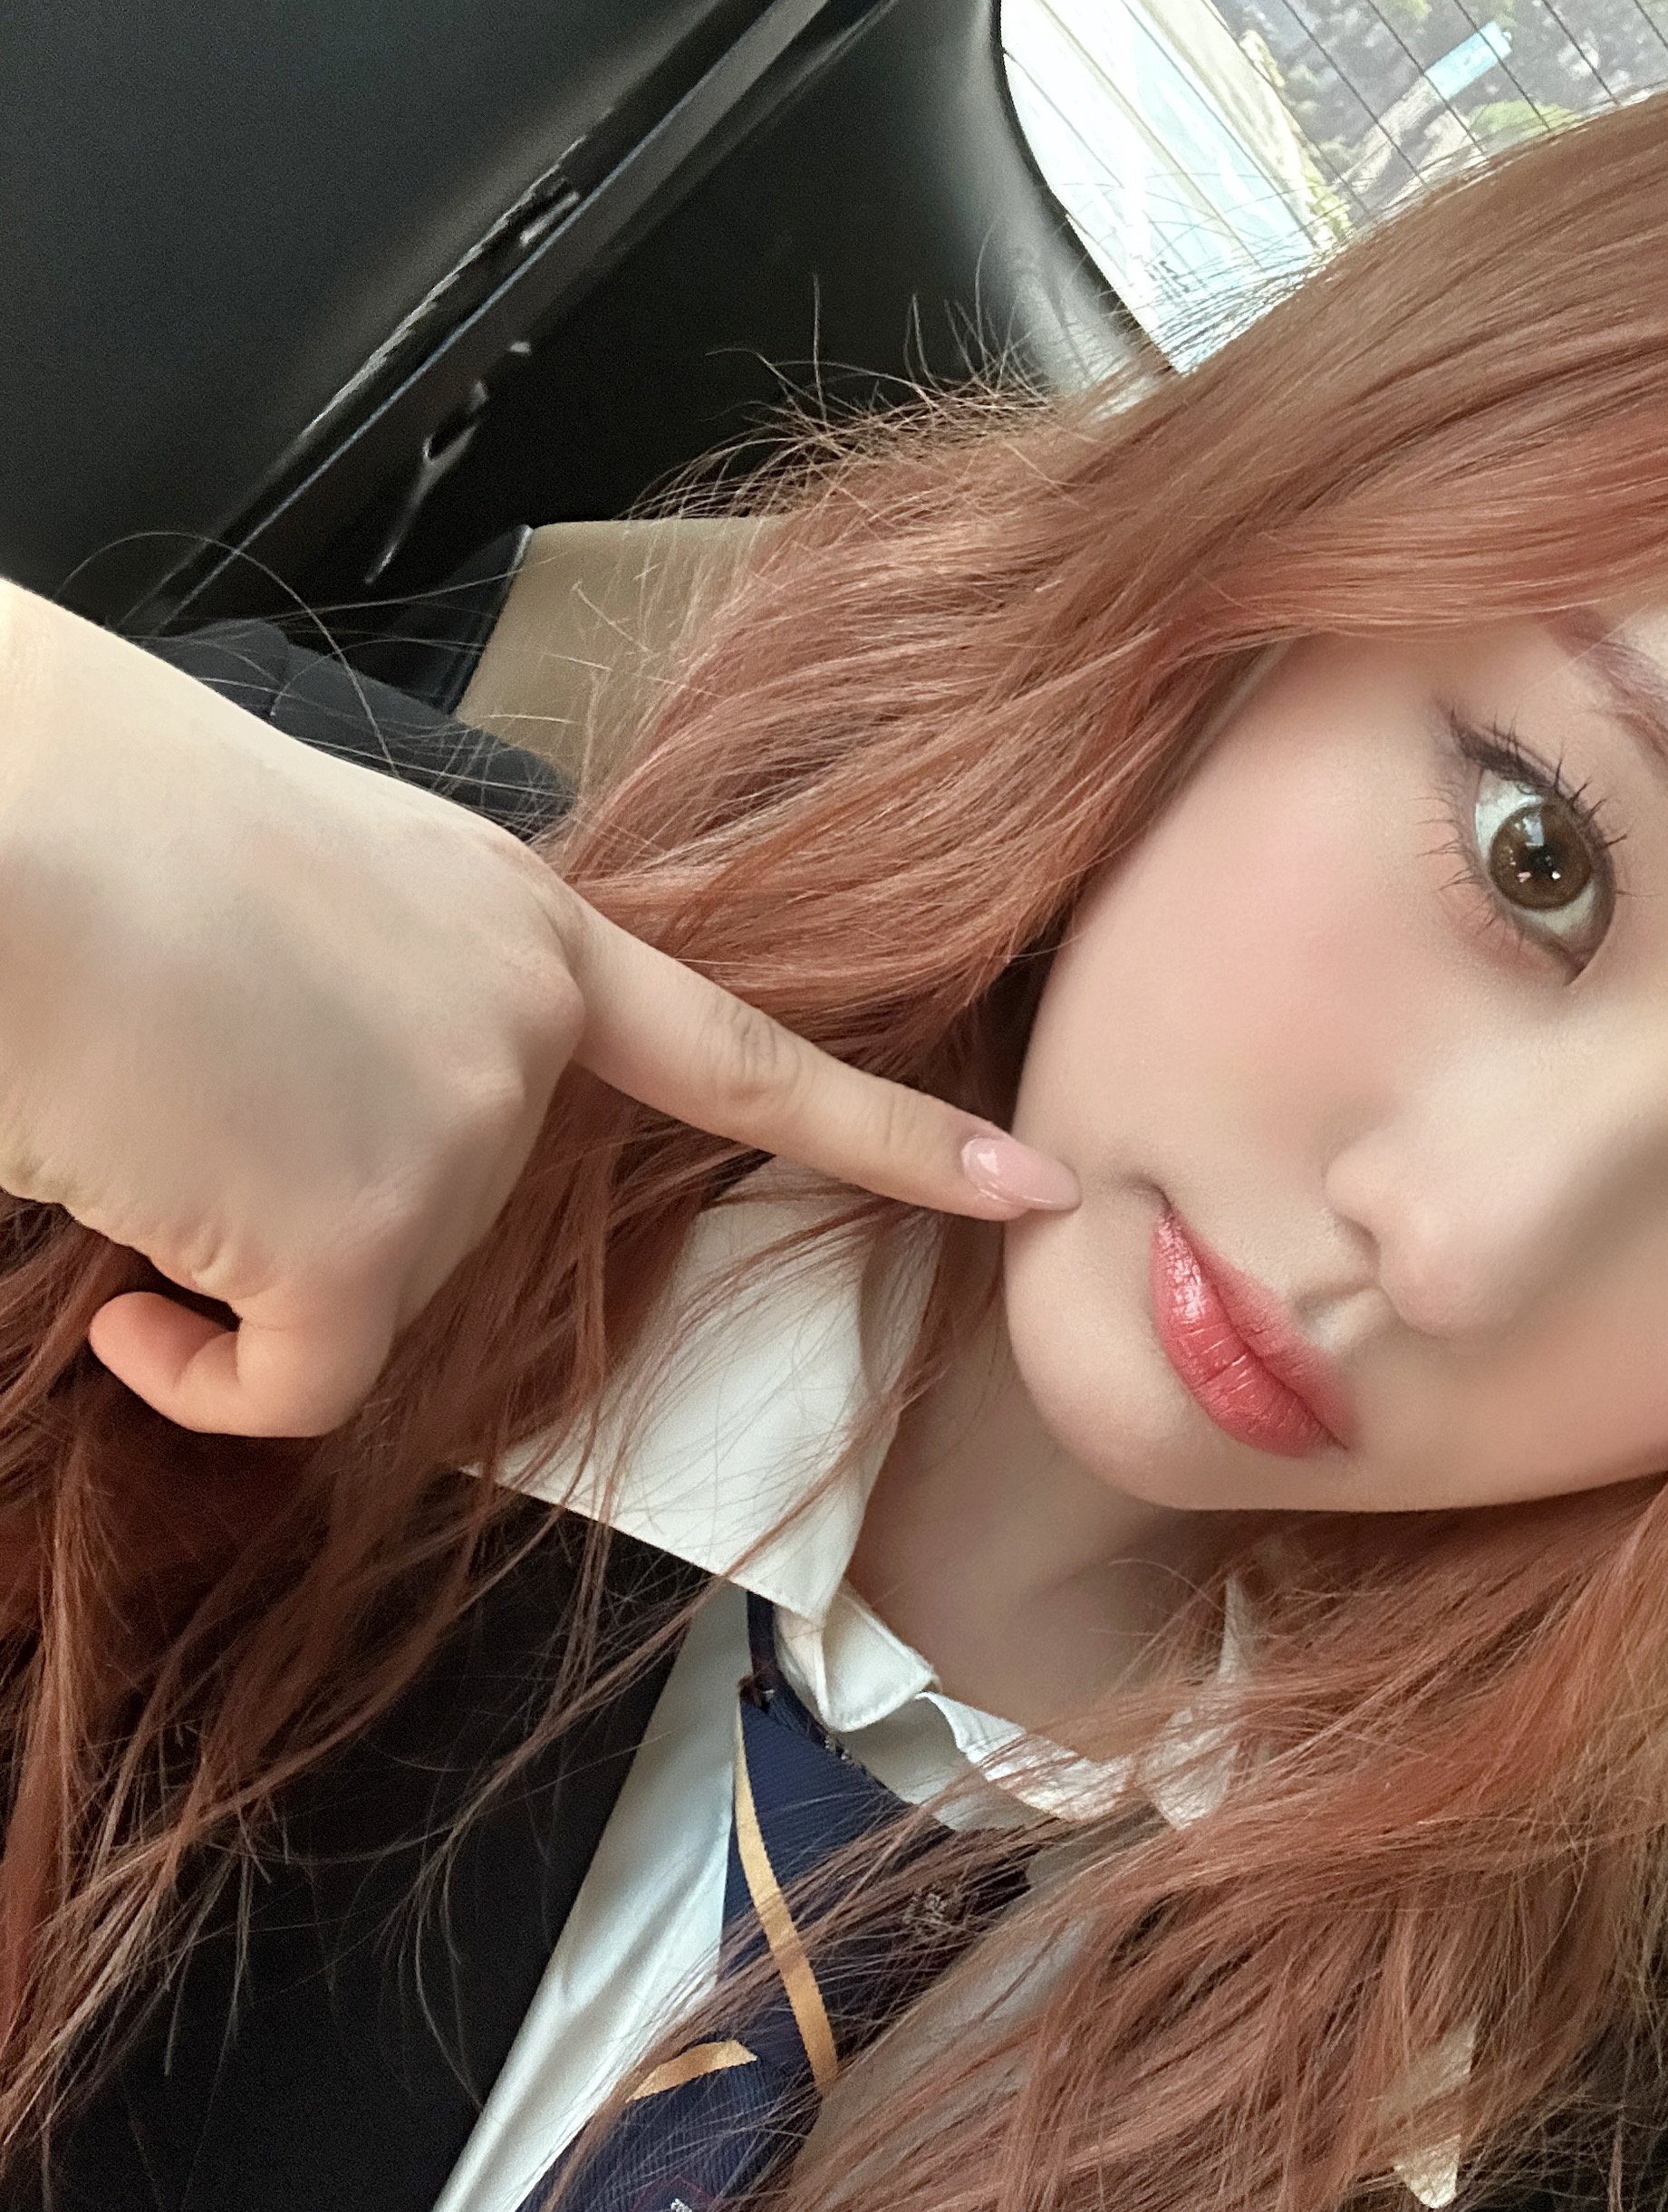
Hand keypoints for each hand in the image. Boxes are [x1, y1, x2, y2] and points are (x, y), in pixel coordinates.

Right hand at [0, 583, 1077, 1438]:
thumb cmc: (86, 823)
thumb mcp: (290, 884)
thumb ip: (387, 998)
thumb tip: (331, 1131)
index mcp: (517, 926)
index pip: (743, 1051)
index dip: (885, 1131)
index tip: (1029, 1187)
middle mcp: (523, 1031)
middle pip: (455, 1216)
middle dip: (316, 1201)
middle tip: (180, 1083)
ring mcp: (461, 1134)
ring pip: (358, 1300)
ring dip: (234, 1260)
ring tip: (136, 1115)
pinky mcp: (370, 1240)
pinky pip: (305, 1388)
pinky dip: (206, 1377)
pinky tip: (130, 1304)